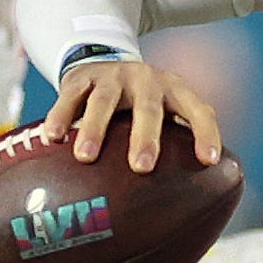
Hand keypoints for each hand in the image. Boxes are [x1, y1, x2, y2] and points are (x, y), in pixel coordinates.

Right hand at [40, 54, 223, 172]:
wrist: (104, 59)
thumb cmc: (144, 103)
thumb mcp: (167, 110)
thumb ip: (180, 141)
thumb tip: (197, 203)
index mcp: (176, 91)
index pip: (199, 111)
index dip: (206, 134)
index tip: (208, 161)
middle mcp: (147, 80)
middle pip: (148, 109)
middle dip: (145, 138)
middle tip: (141, 168)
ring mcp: (113, 77)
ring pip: (104, 102)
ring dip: (94, 130)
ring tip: (86, 157)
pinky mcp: (82, 77)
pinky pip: (70, 97)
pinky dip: (60, 117)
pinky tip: (53, 138)